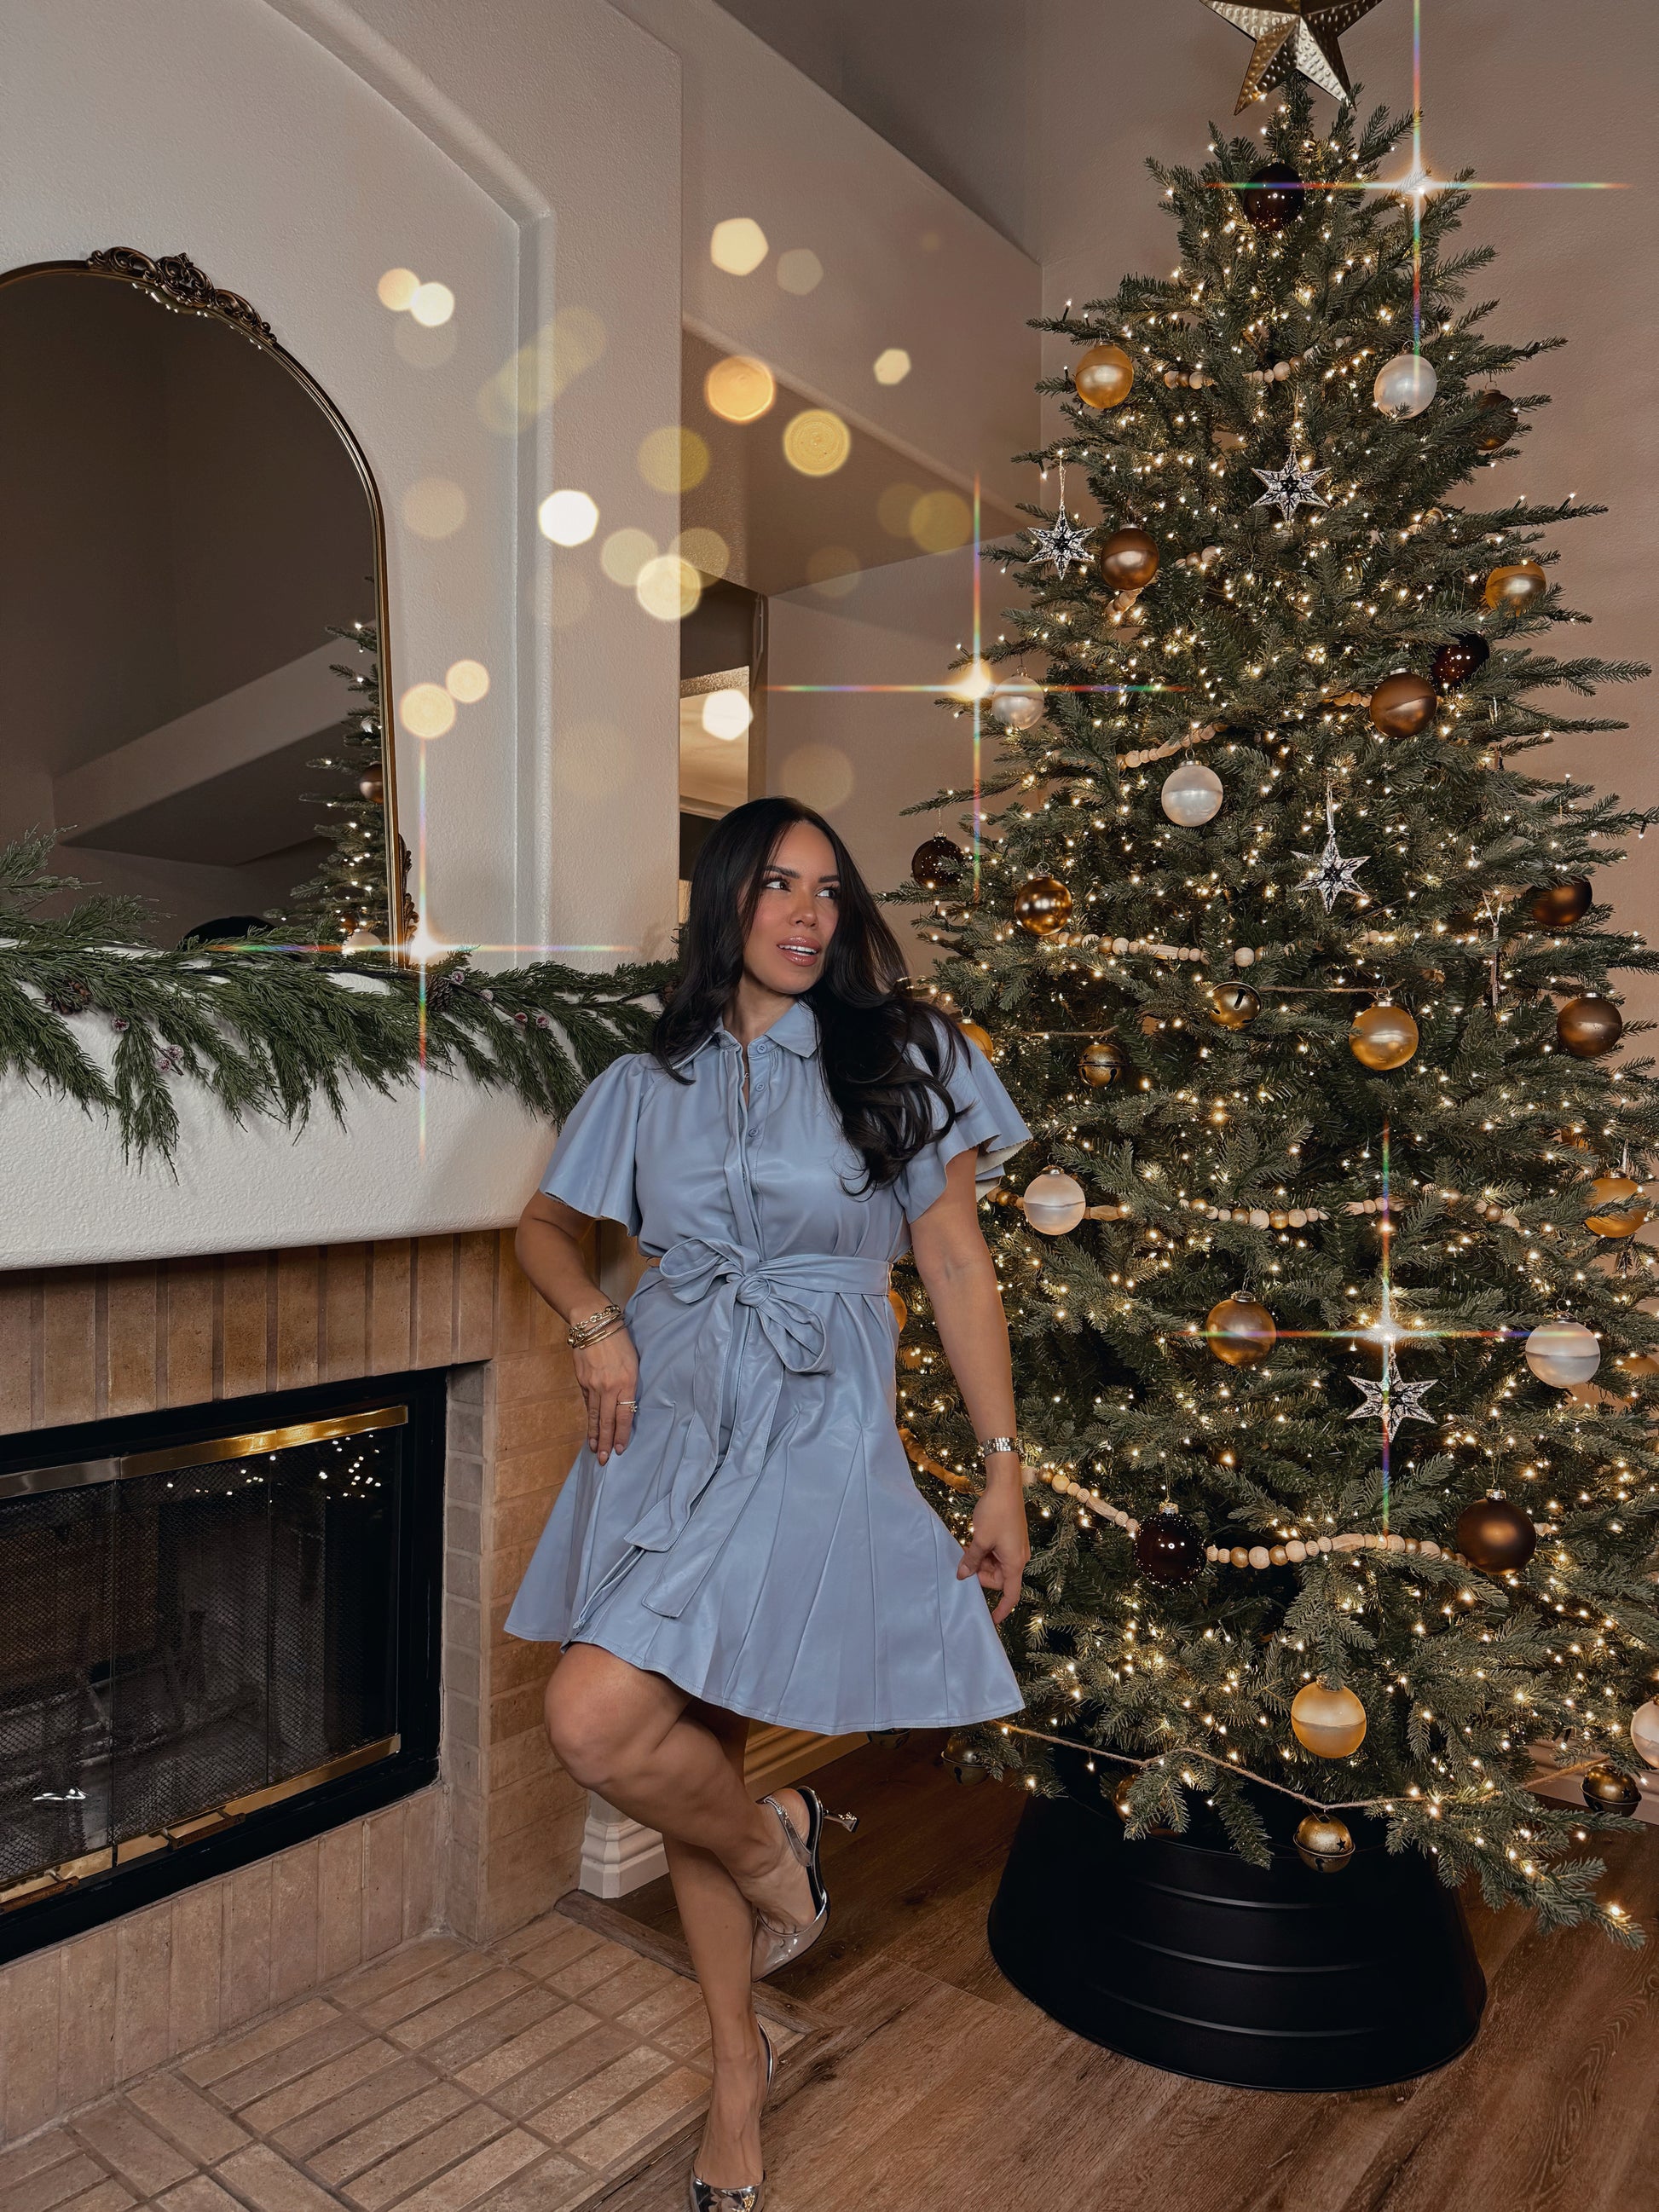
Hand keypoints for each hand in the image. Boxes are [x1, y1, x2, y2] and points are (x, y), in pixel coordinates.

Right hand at [573, 1326, 638, 1463]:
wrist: (593, 1323)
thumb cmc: (620, 1340)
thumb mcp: (633, 1361)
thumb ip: (629, 1384)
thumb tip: (624, 1404)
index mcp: (627, 1382)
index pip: (625, 1416)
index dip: (622, 1434)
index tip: (621, 1450)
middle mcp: (609, 1387)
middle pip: (607, 1421)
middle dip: (606, 1442)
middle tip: (604, 1461)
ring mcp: (592, 1385)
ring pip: (594, 1415)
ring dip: (594, 1435)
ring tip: (594, 1450)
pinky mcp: (581, 1381)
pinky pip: (587, 1402)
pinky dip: (588, 1417)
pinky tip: (589, 1427)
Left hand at [957, 1460, 1029, 1624]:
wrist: (1005, 1485)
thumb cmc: (995, 1513)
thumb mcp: (980, 1540)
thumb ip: (971, 1561)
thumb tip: (962, 1576)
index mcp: (1014, 1563)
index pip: (1010, 1594)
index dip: (1001, 1610)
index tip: (991, 1620)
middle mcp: (1018, 1558)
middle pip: (999, 1579)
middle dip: (982, 1575)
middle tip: (966, 1563)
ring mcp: (1015, 1547)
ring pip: (996, 1566)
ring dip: (981, 1562)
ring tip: (969, 1548)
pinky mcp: (1011, 1538)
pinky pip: (997, 1554)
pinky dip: (985, 1553)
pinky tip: (974, 1543)